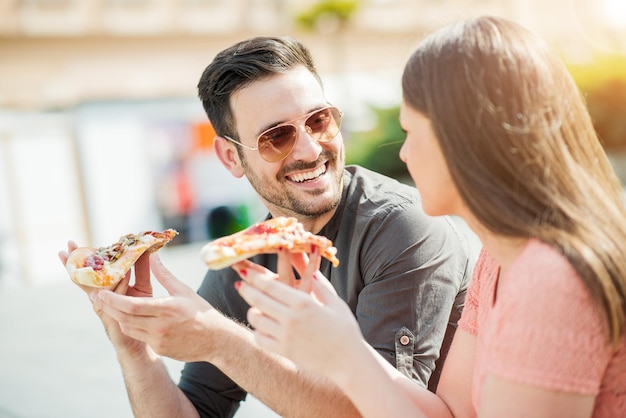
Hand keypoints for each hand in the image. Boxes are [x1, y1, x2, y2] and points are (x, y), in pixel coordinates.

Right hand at [58, 241, 150, 354]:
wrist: (144, 334)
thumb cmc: (141, 308)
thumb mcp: (142, 285)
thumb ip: (142, 268)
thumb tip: (146, 249)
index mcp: (105, 286)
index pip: (91, 269)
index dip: (81, 257)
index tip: (72, 243)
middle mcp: (99, 294)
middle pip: (83, 276)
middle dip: (74, 261)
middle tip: (67, 246)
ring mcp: (101, 305)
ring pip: (93, 285)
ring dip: (89, 270)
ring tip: (84, 253)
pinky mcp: (110, 314)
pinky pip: (112, 297)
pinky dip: (117, 285)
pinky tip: (121, 275)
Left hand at [89, 253, 225, 361]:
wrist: (216, 340)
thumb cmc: (201, 311)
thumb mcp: (183, 290)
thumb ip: (164, 274)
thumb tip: (152, 256)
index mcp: (167, 308)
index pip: (131, 306)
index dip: (113, 300)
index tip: (100, 292)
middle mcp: (160, 326)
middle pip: (124, 317)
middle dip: (108, 307)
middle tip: (97, 297)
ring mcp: (159, 340)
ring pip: (128, 328)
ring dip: (118, 316)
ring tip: (109, 304)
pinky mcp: (159, 348)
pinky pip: (138, 336)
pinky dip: (131, 325)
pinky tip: (128, 316)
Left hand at [234, 250, 363, 379]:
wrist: (348, 361)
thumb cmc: (345, 329)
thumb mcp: (336, 303)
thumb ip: (321, 286)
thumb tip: (312, 270)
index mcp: (303, 303)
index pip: (270, 286)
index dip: (254, 277)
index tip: (244, 271)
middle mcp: (291, 318)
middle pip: (258, 300)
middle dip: (246, 289)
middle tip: (240, 284)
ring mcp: (286, 336)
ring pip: (256, 319)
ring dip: (252, 311)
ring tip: (255, 307)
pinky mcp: (284, 351)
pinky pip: (260, 339)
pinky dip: (257, 331)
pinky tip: (262, 327)